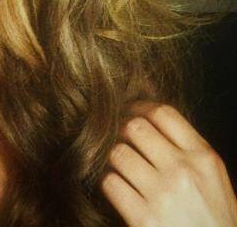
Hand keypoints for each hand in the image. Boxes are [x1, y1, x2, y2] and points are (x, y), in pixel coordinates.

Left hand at [101, 101, 236, 226]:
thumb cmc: (214, 219)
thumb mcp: (213, 179)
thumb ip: (188, 150)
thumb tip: (149, 118)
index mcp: (204, 158)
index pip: (163, 113)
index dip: (140, 107)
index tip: (131, 112)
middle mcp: (183, 171)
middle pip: (135, 127)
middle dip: (122, 131)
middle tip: (119, 140)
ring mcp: (163, 195)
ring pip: (118, 153)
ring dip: (114, 159)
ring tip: (120, 167)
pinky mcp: (144, 218)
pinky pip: (111, 183)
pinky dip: (110, 184)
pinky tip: (120, 189)